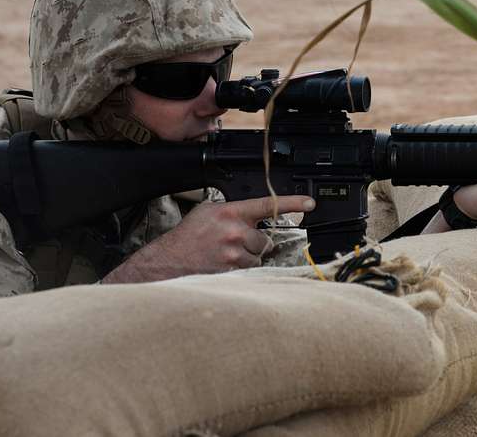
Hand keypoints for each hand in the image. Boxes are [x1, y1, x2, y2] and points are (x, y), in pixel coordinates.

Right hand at [102, 195, 314, 283]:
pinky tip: (223, 267)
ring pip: (258, 257)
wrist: (166, 263)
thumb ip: (232, 210)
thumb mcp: (207, 212)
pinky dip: (241, 271)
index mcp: (230, 213)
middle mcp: (235, 232)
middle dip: (254, 244)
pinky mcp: (232, 273)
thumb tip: (253, 213)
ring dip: (247, 258)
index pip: (267, 205)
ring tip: (225, 257)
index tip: (310, 203)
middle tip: (234, 245)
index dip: (292, 203)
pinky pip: (249, 271)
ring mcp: (234, 254)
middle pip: (265, 240)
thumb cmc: (186, 238)